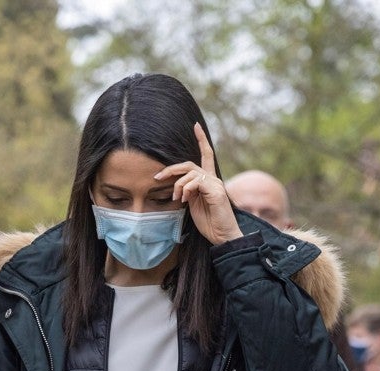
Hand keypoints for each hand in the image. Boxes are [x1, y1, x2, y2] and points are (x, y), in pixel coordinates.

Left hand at [154, 123, 242, 245]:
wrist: (222, 236)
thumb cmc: (209, 222)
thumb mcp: (193, 205)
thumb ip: (187, 192)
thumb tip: (177, 186)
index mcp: (208, 181)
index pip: (206, 155)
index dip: (201, 140)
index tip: (196, 126)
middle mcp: (213, 179)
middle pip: (190, 164)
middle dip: (171, 168)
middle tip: (157, 176)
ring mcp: (216, 184)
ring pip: (191, 173)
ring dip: (178, 185)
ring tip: (176, 198)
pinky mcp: (216, 191)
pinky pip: (196, 182)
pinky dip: (186, 189)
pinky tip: (184, 199)